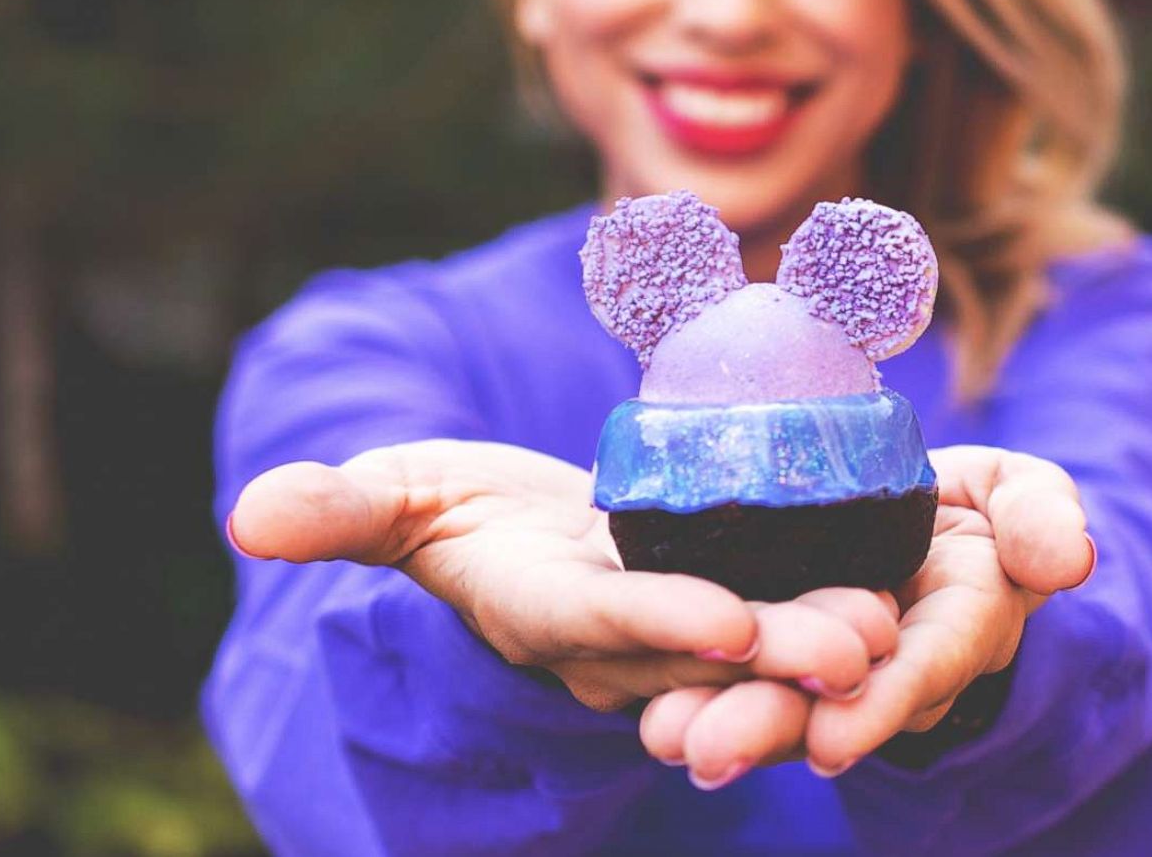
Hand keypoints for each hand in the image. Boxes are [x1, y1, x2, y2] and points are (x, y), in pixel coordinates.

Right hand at [227, 440, 897, 711]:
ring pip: (751, 641)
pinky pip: (775, 601)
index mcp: (541, 610)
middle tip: (858, 647)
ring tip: (893, 626)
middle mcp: (616, 638)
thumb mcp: (396, 497)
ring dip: (819, 638)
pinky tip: (901, 577)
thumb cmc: (452, 509)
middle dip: (772, 654)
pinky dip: (828, 595)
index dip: (654, 624)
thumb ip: (341, 510)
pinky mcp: (715, 593)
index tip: (722, 623)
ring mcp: (672, 625)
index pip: (597, 624)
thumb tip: (249, 514)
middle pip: (699, 651)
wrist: (519, 529)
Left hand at [639, 446, 1092, 785]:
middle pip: (833, 704)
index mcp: (958, 628)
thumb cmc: (974, 508)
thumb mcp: (1016, 492)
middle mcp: (891, 669)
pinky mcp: (774, 655)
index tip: (834, 737)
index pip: (925, 668)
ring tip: (664, 736)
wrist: (910, 511)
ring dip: (720, 723)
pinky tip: (647, 713)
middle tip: (706, 746)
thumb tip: (1069, 558)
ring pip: (777, 702)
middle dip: (771, 727)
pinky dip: (693, 693)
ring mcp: (829, 670)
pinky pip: (736, 677)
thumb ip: (1039, 514)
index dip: (882, 703)